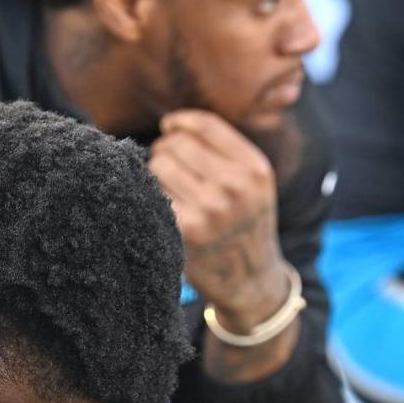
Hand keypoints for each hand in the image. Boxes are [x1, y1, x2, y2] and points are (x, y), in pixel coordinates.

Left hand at [148, 109, 287, 331]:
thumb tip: (171, 124)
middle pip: (175, 144)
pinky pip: (151, 192)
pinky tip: (157, 203)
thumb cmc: (244, 223)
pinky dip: (148, 194)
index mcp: (254, 169)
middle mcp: (234, 186)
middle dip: (166, 150)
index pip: (204, 125)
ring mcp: (209, 209)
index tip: (169, 127)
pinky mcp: (185, 230)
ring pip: (159, 165)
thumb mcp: (254, 183)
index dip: (179, 123)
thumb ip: (225, 152)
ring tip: (166, 187)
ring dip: (155, 172)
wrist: (250, 280)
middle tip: (167, 166)